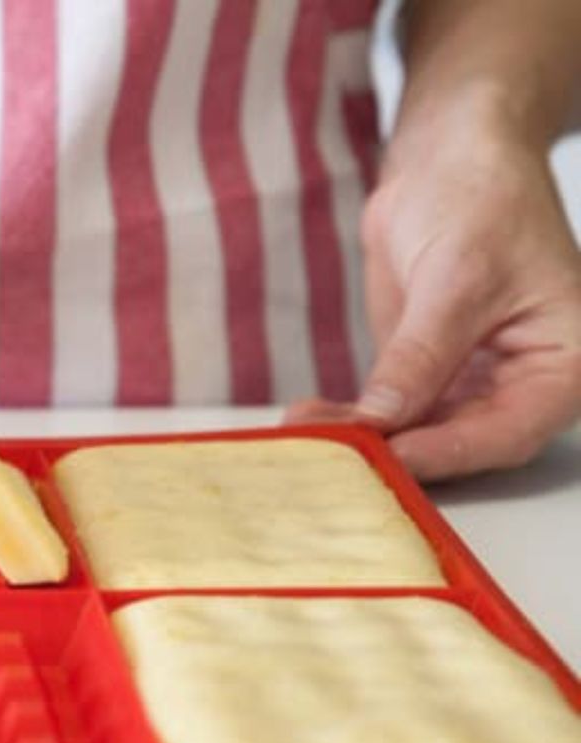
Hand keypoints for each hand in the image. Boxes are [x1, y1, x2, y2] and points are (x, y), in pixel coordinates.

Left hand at [286, 108, 580, 480]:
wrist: (449, 160)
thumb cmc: (484, 198)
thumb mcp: (457, 278)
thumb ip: (421, 356)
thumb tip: (384, 418)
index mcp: (565, 365)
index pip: (508, 432)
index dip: (451, 451)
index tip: (396, 455)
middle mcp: (521, 387)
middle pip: (458, 443)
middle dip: (394, 450)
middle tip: (339, 459)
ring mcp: (469, 386)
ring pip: (415, 434)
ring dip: (361, 438)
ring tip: (309, 434)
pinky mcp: (423, 378)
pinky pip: (387, 412)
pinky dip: (350, 417)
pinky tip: (311, 417)